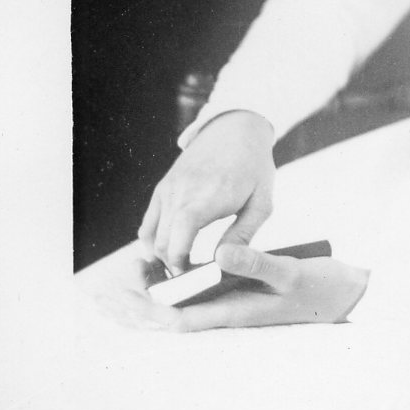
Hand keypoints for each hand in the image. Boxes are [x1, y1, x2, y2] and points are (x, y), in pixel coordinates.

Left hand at [101, 247, 368, 332]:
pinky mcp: (239, 295)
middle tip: (101, 295)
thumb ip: (257, 264)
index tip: (119, 300)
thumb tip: (218, 258)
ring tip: (121, 280)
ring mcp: (232, 305)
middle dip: (136, 308)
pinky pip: (197, 295)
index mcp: (234, 311)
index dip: (146, 311)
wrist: (344, 297)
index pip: (178, 317)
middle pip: (171, 316)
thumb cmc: (320, 287)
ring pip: (180, 306)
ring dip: (150, 297)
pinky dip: (174, 286)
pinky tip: (162, 273)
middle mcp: (227, 312)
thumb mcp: (291, 272)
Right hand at [138, 110, 275, 272]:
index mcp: (206, 197)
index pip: (179, 240)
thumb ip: (242, 235)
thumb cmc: (254, 167)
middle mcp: (181, 192)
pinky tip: (170, 251)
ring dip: (163, 257)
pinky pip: (148, 222)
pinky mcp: (163, 187)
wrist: (236, 128)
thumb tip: (222, 262)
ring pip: (152, 236)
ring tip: (182, 268)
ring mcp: (168, 189)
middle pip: (163, 244)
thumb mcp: (261, 203)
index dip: (180, 265)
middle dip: (173, 268)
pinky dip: (153, 241)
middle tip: (191, 281)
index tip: (194, 280)